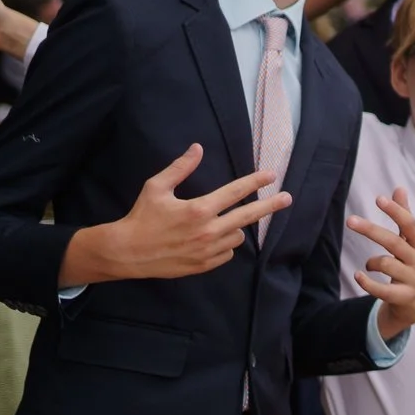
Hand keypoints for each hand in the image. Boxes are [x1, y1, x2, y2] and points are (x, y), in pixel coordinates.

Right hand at [59, 146, 286, 285]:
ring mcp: (207, 250)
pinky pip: (227, 254)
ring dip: (236, 227)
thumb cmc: (142, 217)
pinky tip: (213, 239)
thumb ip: (180, 168)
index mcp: (198, 209)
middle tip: (287, 198)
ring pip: (238, 237)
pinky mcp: (204, 265)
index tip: (271, 175)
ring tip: (223, 222)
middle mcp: (208, 231)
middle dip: (271, 206)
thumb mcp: (156, 187)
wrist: (127, 252)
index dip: (255, 182)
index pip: (235, 192)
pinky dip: (225, 245)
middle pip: (248, 216)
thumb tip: (197, 148)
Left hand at [349, 188, 414, 339]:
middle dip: (371, 230)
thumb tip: (399, 189)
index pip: (410, 224)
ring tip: (368, 265)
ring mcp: (413, 280)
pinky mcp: (404, 297)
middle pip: (393, 242)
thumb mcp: (411, 243)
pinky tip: (358, 275)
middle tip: (350, 220)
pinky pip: (382, 290)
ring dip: (371, 262)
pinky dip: (367, 282)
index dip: (396, 211)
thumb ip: (405, 217)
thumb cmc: (411, 267)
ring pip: (386, 264)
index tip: (379, 199)